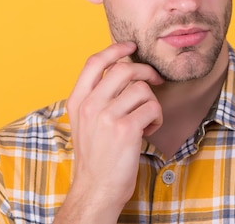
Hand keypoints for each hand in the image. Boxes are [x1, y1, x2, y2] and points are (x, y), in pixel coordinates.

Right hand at [54, 42, 162, 223]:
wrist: (96, 189)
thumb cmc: (96, 156)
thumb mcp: (85, 122)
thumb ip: (97, 97)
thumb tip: (122, 70)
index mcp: (77, 101)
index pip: (95, 62)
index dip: (115, 49)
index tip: (131, 46)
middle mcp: (90, 105)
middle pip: (124, 69)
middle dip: (146, 71)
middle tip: (155, 80)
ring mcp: (106, 116)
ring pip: (142, 89)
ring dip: (152, 102)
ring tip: (146, 119)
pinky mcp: (125, 129)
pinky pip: (153, 108)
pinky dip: (156, 118)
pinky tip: (148, 130)